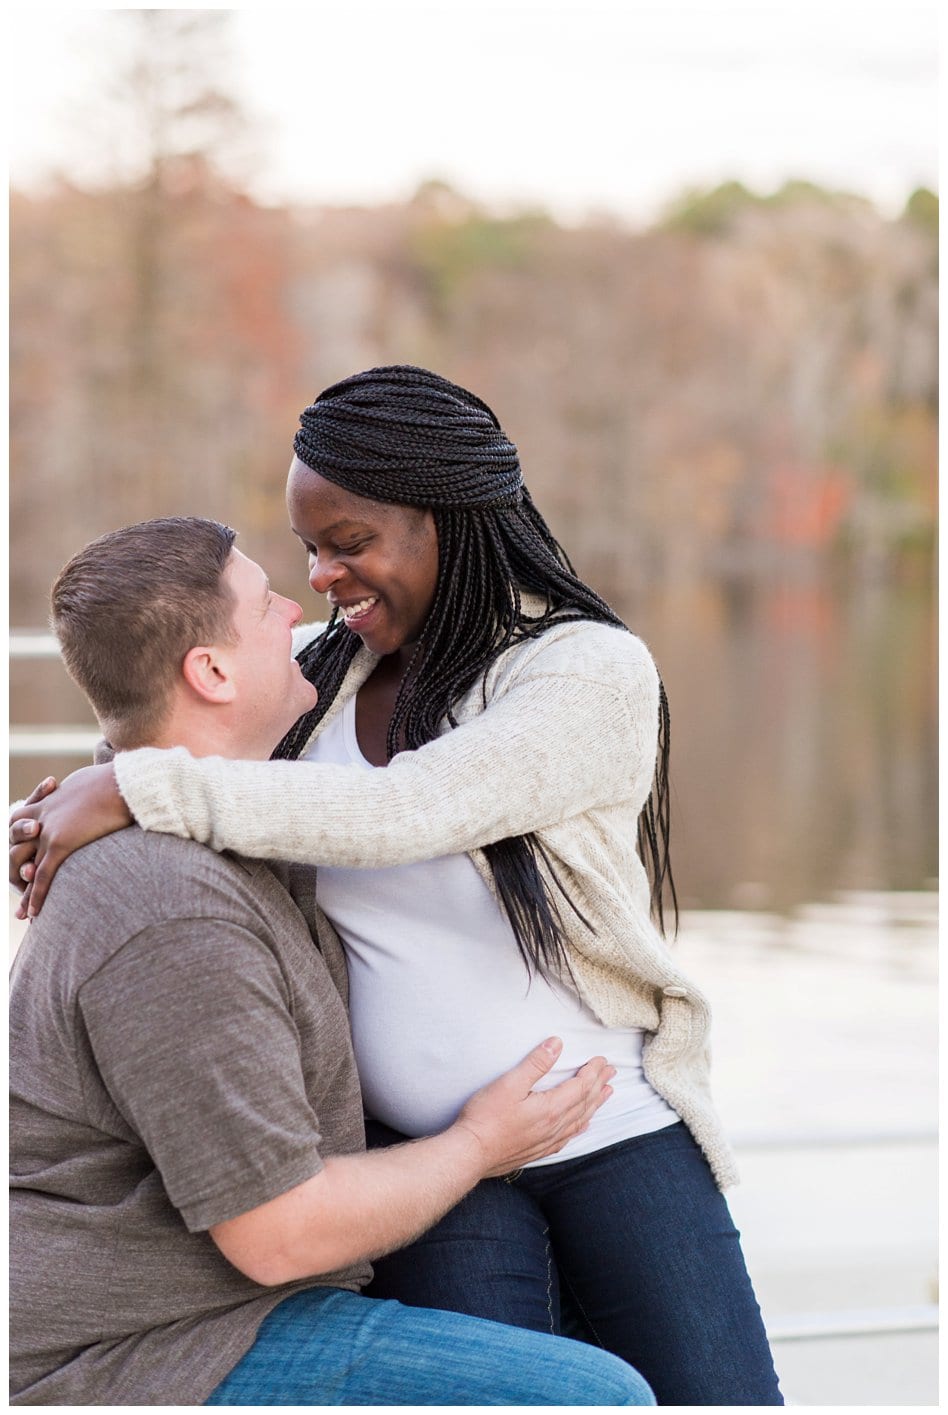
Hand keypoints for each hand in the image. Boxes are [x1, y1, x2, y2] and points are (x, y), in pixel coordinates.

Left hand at [9, 764, 132, 917]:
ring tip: (23, 913)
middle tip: (21, 890)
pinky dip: (36, 896)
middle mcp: (39, 818)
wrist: (123, 782)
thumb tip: (95, 796)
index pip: (20, 826)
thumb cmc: (115, 780)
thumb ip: (81, 795)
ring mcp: (47, 831)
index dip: (21, 846)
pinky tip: (35, 914)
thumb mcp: (89, 783)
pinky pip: (42, 875)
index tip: (25, 864)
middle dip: (15, 872)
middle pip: (16, 850)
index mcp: (45, 803)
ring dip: (24, 892)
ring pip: (26, 867)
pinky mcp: (60, 843)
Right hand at [453, 1037, 614, 1176]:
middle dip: (599, 1085)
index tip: (602, 1059)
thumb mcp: (509, 1083)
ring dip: (595, 1105)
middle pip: (584, 1103)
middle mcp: (554, 1126)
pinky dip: (579, 1127)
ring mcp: (547, 1140)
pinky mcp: (538, 1150)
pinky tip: (583, 1125)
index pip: (580, 1087)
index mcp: (550, 1108)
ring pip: (579, 1120)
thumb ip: (535, 1064)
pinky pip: (568, 1137)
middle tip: (612, 1071)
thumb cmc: (486, 1117)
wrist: (470, 1153)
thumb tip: (556, 1044)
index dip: (593, 1072)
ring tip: (607, 1093)